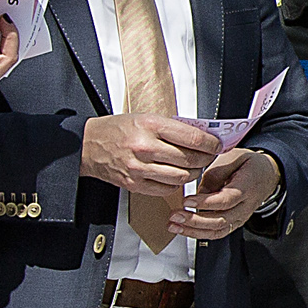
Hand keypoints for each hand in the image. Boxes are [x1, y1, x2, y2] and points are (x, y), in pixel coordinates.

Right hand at [81, 114, 219, 199]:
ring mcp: (139, 168)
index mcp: (150, 126)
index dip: (211, 143)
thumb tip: (202, 134)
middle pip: (190, 160)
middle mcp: (145, 147)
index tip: (217, 145)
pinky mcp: (135, 184)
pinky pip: (167, 189)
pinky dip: (177, 184)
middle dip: (205, 159)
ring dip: (193, 173)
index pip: (193, 138)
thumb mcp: (145, 118)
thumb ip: (173, 127)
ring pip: (182, 177)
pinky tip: (176, 175)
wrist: (89, 145)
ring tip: (194, 167)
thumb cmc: (118, 129)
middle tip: (208, 156)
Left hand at [172, 145, 280, 238]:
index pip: (226, 200)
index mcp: (246, 187)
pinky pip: (217, 233)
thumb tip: (198, 192)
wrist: (267, 174)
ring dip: (194, 231)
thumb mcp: (232, 157)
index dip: (205, 203)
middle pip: (221, 220)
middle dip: (195, 221)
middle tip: (175, 215)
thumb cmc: (247, 164)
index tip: (186, 201)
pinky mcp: (234, 223)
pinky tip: (183, 230)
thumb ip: (215, 174)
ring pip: (218, 230)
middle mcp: (245, 206)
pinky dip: (199, 234)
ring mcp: (241, 217)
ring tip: (174, 225)